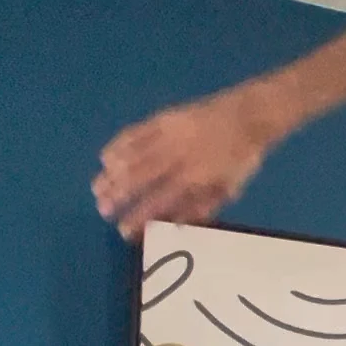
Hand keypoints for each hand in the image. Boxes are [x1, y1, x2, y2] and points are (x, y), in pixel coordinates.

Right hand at [93, 86, 279, 240]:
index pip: (160, 201)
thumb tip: (176, 225)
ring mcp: (168, 134)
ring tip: (96, 188)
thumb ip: (203, 207)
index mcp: (196, 176)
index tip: (123, 230)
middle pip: (140, 177)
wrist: (249, 114)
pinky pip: (135, 132)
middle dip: (117, 195)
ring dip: (111, 173)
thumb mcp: (230, 188)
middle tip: (101, 210)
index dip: (139, 216)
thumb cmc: (242, 156)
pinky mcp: (164, 118)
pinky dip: (118, 145)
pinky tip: (106, 157)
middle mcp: (178, 155)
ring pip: (132, 154)